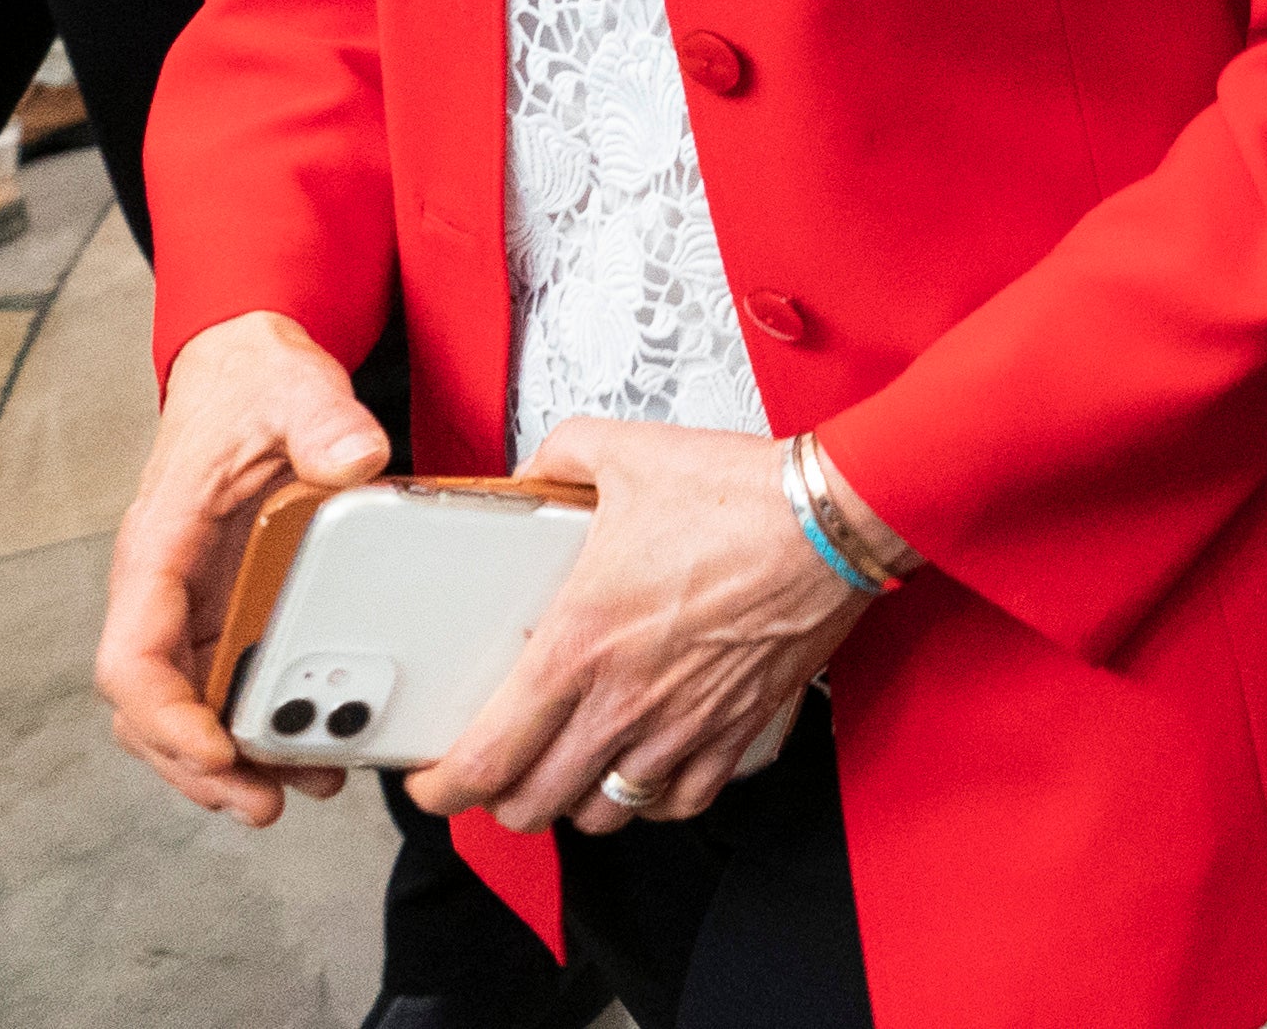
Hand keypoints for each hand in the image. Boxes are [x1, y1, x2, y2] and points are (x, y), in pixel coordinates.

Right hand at [96, 311, 392, 826]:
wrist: (250, 370)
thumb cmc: (254, 382)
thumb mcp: (295, 387)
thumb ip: (324, 420)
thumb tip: (356, 460)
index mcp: (158, 547)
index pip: (131, 656)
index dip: (165, 717)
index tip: (215, 752)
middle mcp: (164, 588)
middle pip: (151, 706)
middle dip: (199, 766)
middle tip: (263, 805)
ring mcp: (194, 604)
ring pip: (187, 707)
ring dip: (229, 760)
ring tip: (297, 791)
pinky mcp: (229, 607)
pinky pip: (228, 684)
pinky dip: (258, 724)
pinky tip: (310, 747)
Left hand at [408, 419, 878, 837]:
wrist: (833, 519)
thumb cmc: (742, 495)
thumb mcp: (626, 453)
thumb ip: (558, 458)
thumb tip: (531, 471)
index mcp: (579, 643)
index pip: (486, 757)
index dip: (442, 787)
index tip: (433, 780)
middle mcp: (624, 700)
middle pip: (533, 804)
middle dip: (501, 799)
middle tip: (498, 771)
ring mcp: (682, 725)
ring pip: (603, 813)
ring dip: (575, 800)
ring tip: (569, 768)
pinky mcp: (735, 731)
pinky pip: (681, 802)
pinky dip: (656, 798)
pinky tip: (648, 766)